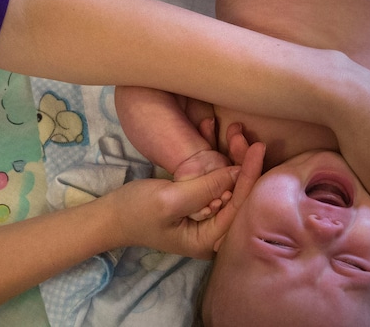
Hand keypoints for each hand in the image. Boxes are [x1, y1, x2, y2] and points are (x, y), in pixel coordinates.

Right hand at [108, 140, 264, 259]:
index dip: (250, 176)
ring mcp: (208, 217)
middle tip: (241, 134)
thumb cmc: (135, 211)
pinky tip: (217, 134)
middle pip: (239, 194)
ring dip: (232, 156)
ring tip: (233, 130)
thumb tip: (238, 172)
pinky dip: (219, 157)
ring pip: (230, 184)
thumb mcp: (169, 200)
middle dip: (242, 162)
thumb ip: (204, 188)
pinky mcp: (200, 204)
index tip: (257, 148)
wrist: (111, 215)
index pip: (239, 206)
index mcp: (210, 240)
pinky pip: (217, 180)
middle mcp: (214, 231)